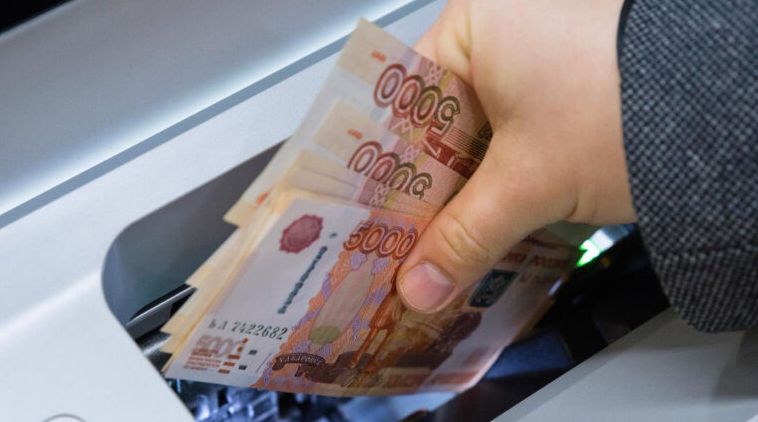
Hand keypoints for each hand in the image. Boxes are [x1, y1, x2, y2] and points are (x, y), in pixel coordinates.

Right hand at [396, 0, 635, 312]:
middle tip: (400, 242)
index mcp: (475, 24)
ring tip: (439, 245)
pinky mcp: (565, 92)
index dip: (382, 164)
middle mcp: (501, 33)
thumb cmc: (627, 107)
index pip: (400, 101)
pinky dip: (500, 183)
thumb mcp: (529, 181)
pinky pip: (511, 141)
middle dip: (425, 190)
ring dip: (464, 193)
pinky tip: (488, 224)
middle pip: (437, 126)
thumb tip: (418, 286)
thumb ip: (463, 237)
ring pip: (476, 138)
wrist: (731, 106)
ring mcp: (535, 60)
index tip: (367, 212)